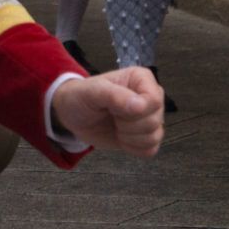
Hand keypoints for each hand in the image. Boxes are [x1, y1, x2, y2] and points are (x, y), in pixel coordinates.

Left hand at [50, 68, 164, 157]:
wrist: (73, 115)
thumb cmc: (81, 96)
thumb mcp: (92, 92)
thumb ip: (115, 95)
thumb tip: (140, 106)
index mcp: (142, 79)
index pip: (154, 100)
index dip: (136, 111)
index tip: (114, 109)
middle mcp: (150, 97)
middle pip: (155, 120)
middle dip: (128, 125)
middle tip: (111, 115)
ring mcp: (149, 117)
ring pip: (154, 136)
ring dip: (129, 137)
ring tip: (115, 125)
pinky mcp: (145, 136)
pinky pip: (150, 149)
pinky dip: (132, 147)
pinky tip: (120, 137)